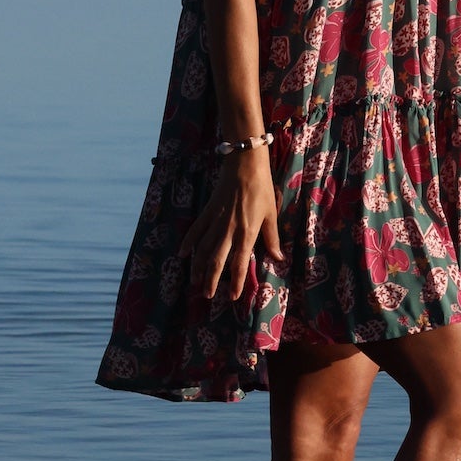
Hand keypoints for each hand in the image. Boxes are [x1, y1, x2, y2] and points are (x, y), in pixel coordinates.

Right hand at [178, 147, 283, 304]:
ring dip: (197, 266)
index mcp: (247, 233)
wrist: (245, 163)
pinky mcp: (208, 210)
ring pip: (203, 248)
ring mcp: (216, 221)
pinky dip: (188, 242)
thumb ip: (272, 238)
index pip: (239, 264)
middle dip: (211, 280)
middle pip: (216, 260)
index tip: (233, 297)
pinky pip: (196, 229)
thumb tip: (278, 258)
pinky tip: (182, 254)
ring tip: (194, 281)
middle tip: (207, 295)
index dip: (236, 282)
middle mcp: (229, 231)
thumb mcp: (271, 213)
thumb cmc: (262, 188)